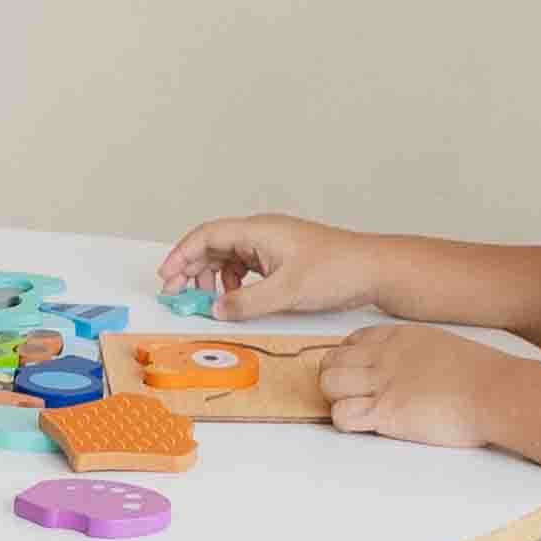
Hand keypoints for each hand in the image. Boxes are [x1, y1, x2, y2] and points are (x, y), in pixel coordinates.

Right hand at [154, 211, 366, 321]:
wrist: (374, 269)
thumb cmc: (337, 270)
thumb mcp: (286, 292)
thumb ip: (246, 302)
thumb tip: (216, 310)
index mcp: (258, 231)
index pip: (206, 236)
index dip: (181, 255)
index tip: (167, 277)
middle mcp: (262, 233)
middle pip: (213, 245)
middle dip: (191, 268)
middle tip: (177, 293)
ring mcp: (272, 244)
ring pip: (229, 256)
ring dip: (212, 277)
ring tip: (207, 300)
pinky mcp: (283, 257)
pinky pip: (246, 265)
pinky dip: (233, 281)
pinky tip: (236, 298)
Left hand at [317, 322, 495, 448]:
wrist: (495, 392)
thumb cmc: (482, 376)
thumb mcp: (442, 347)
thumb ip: (417, 354)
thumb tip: (411, 370)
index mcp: (399, 337)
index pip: (351, 341)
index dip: (349, 360)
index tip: (361, 376)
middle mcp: (384, 355)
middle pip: (331, 361)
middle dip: (336, 380)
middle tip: (356, 397)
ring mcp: (382, 382)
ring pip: (328, 384)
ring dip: (336, 399)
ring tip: (359, 411)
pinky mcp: (385, 411)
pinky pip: (341, 414)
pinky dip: (346, 422)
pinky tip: (366, 425)